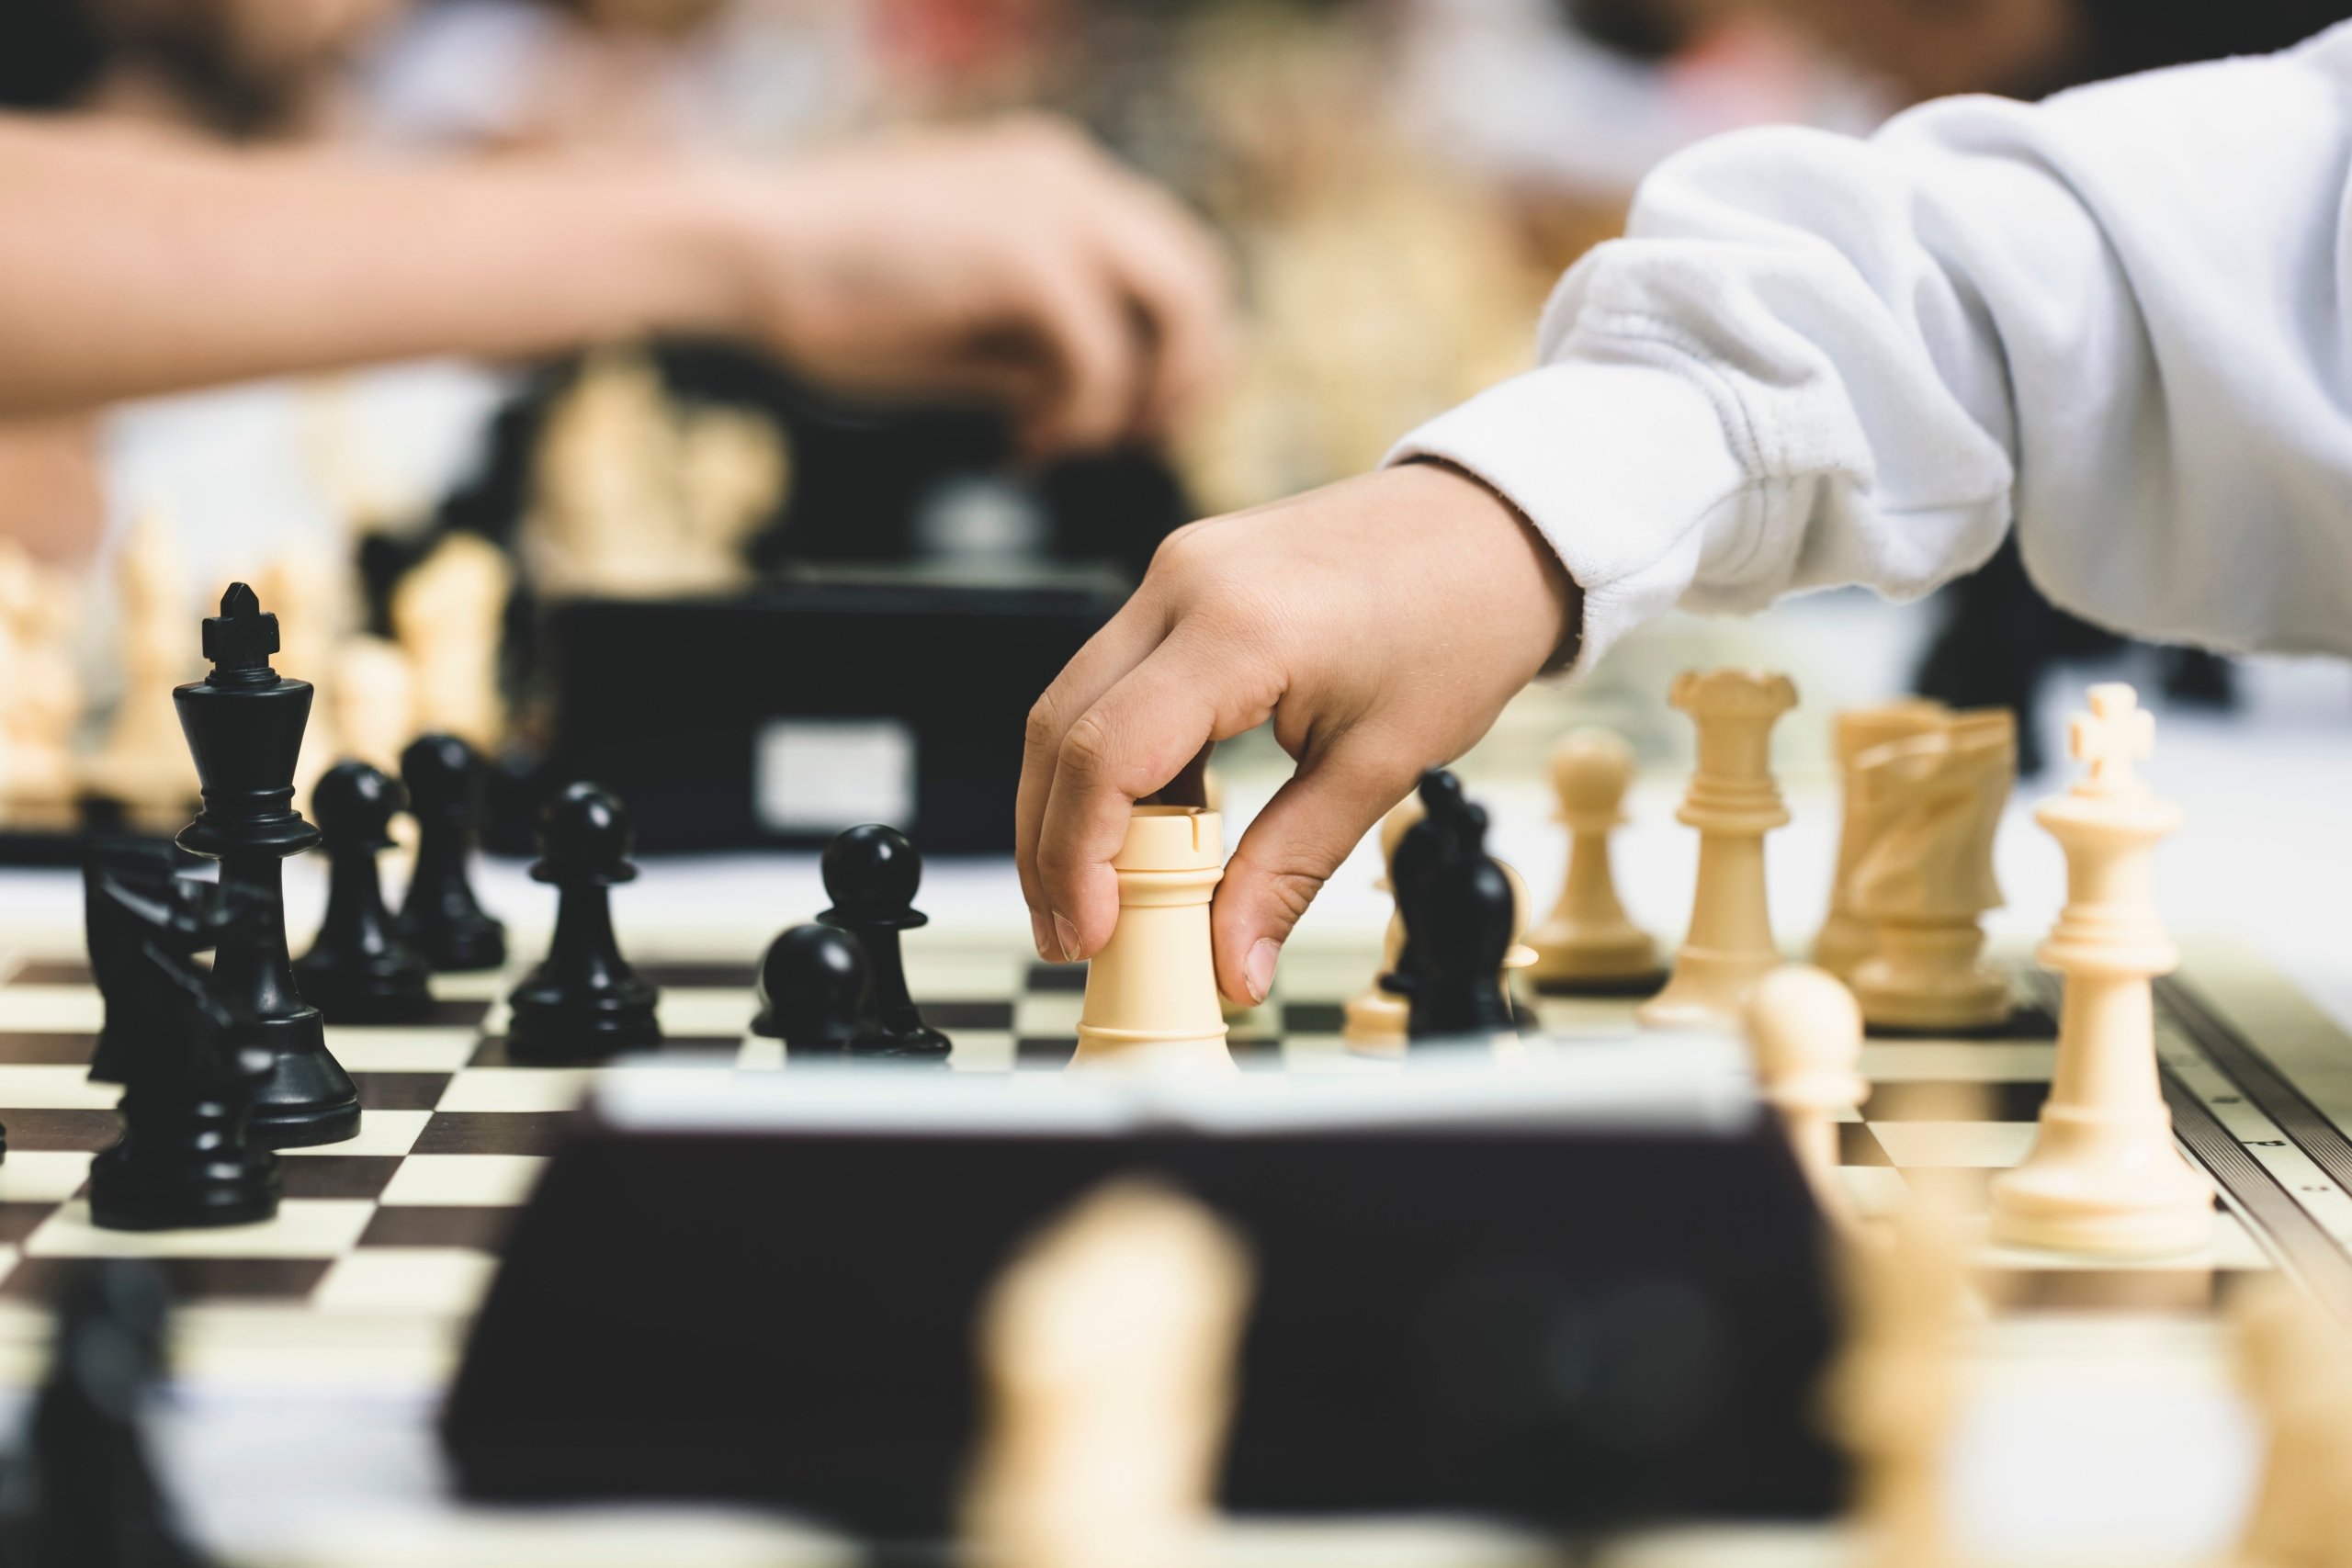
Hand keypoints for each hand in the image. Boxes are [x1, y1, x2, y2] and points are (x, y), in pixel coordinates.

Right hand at [716, 117, 1233, 455]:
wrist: (742, 256)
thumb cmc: (830, 294)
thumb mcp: (965, 317)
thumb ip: (1043, 344)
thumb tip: (1107, 407)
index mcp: (1055, 177)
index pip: (1172, 258)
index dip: (1175, 349)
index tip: (1134, 419)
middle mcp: (1070, 176)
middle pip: (1198, 280)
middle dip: (1185, 377)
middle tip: (1131, 445)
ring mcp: (1055, 206)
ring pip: (1177, 310)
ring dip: (1146, 396)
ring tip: (1076, 446)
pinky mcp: (1026, 257)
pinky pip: (1104, 358)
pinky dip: (1080, 419)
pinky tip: (1024, 444)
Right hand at [1016, 462, 1579, 1003]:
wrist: (1498, 525)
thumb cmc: (1461, 624)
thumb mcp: (1382, 765)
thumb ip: (1288, 870)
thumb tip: (1233, 969)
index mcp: (1238, 629)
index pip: (1105, 756)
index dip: (1076, 859)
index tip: (1090, 936)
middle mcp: (1184, 584)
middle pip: (1060, 730)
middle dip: (1048, 845)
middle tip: (1070, 936)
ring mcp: (1176, 571)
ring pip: (1072, 700)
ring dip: (1067, 802)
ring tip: (1093, 896)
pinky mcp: (1184, 575)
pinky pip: (1115, 673)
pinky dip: (1110, 755)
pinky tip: (1137, 827)